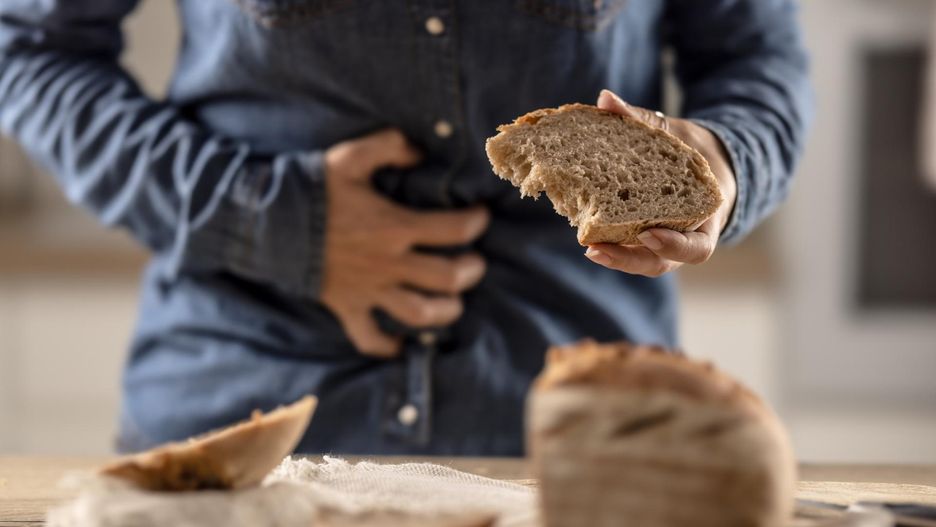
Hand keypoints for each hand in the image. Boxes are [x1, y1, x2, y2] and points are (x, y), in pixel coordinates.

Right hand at [321, 129, 489, 357]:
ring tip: (453, 302)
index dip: (476, 222)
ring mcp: (368, 289)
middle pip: (447, 278)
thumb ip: (390, 147)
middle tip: (473, 262)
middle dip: (470, 271)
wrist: (264, 222)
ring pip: (419, 313)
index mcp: (394, 226)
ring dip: (445, 311)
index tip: (480, 216)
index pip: (454, 230)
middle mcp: (388, 263)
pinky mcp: (347, 307)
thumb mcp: (351, 156)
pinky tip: (402, 344)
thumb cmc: (311, 187)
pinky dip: (387, 346)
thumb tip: (421, 151)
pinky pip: (369, 338)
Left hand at [583, 89, 737, 276]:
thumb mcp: (675, 134)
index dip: (673, 245)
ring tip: (588, 248)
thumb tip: (605, 99)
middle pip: (660, 262)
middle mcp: (685, 237)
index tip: (647, 234)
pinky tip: (584, 230)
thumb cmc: (691, 150)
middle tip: (595, 249)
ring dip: (615, 257)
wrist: (702, 162)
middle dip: (629, 260)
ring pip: (643, 260)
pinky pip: (630, 245)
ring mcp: (664, 241)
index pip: (696, 248)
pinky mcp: (644, 237)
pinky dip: (610, 240)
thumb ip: (642, 120)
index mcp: (706, 218)